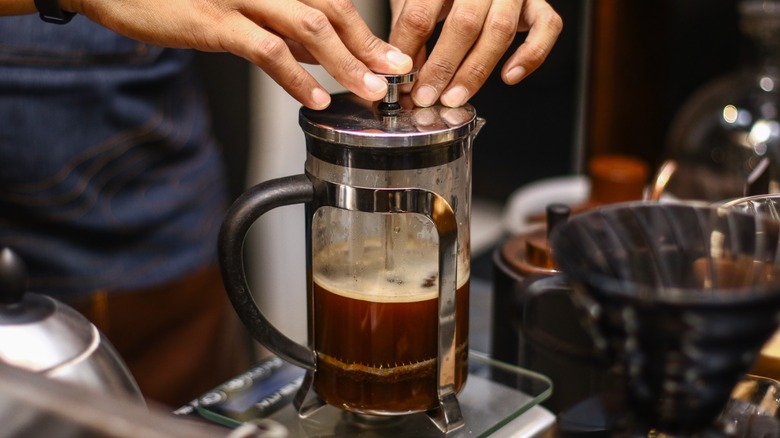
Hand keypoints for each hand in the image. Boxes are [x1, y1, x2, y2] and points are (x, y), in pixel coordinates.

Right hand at [60, 0, 412, 108]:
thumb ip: (283, 29)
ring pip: (308, 27)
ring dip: (344, 63)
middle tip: (394, 75)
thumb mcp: (240, 10)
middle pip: (331, 10)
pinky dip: (296, 76)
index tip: (392, 58)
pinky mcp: (213, 20)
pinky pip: (266, 48)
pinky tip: (316, 98)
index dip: (366, 32)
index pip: (332, 1)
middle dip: (368, 46)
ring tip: (368, 92)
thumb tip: (324, 55)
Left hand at [389, 0, 561, 106]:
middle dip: (443, 67)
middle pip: (463, 24)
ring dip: (476, 71)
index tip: (400, 79)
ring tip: (454, 97)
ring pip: (500, 31)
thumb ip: (409, 31)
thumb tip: (402, 73)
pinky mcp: (538, 3)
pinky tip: (509, 76)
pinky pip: (546, 28)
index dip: (408, 51)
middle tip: (426, 95)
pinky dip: (531, 55)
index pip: (421, 14)